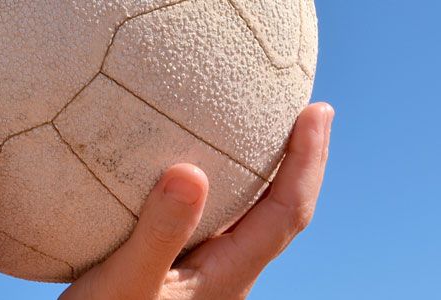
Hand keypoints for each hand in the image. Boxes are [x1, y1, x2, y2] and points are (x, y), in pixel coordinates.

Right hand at [61, 103, 334, 298]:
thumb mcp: (125, 284)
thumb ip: (158, 233)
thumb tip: (191, 170)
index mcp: (226, 277)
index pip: (286, 212)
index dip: (307, 161)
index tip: (315, 113)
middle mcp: (224, 278)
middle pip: (278, 215)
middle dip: (297, 164)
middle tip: (305, 113)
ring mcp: (202, 281)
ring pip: (245, 222)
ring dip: (259, 177)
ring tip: (252, 135)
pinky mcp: (177, 280)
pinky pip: (210, 226)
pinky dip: (217, 191)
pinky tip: (182, 178)